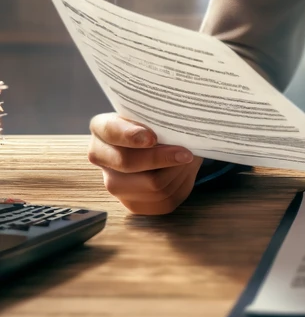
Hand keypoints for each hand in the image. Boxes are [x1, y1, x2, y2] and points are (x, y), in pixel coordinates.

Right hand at [87, 113, 203, 214]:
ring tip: (189, 158)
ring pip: (151, 184)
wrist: (160, 143)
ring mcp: (114, 183)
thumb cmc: (158, 123)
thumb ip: (157, 116)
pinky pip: (162, 201)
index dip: (130, 136)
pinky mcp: (133, 203)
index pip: (111, 131)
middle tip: (186, 153)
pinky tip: (184, 172)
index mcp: (103, 128)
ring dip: (177, 171)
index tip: (151, 138)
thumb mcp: (154, 113)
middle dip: (162, 158)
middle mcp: (101, 157)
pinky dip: (180, 185)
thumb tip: (177, 124)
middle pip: (128, 162)